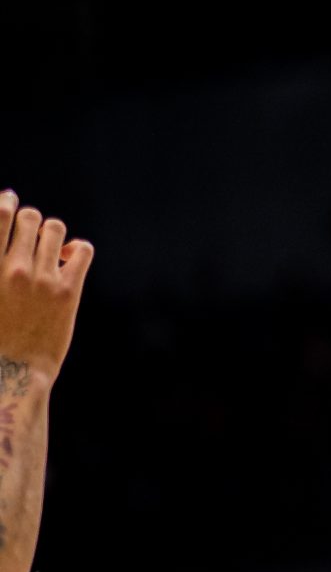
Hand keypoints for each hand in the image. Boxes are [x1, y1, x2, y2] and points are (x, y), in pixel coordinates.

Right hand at [0, 193, 93, 392]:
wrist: (11, 372)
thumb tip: (2, 242)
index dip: (5, 202)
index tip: (8, 199)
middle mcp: (12, 268)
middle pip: (28, 216)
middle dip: (29, 219)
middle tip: (28, 232)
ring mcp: (42, 278)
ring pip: (54, 228)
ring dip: (51, 233)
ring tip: (48, 249)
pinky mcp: (68, 290)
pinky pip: (83, 249)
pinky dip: (77, 248)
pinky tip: (67, 260)